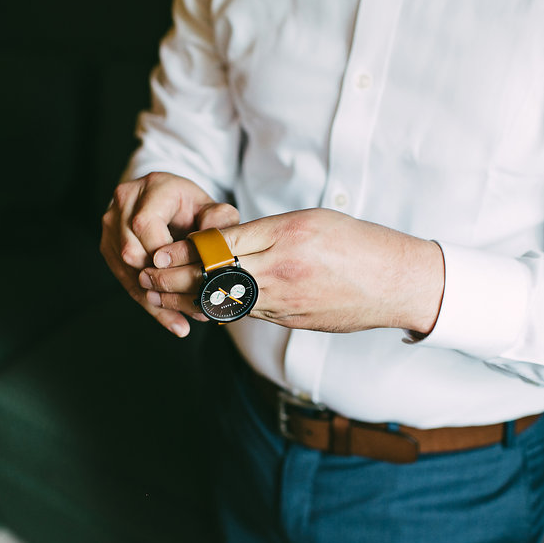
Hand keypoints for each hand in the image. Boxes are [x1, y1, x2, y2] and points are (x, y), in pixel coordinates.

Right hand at [100, 171, 239, 336]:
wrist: (171, 203)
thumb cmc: (194, 208)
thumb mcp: (213, 210)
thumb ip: (220, 220)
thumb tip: (214, 242)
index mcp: (153, 186)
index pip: (144, 224)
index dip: (160, 252)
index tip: (182, 272)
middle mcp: (125, 200)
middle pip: (130, 250)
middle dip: (160, 280)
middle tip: (194, 304)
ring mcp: (111, 222)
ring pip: (125, 268)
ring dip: (155, 297)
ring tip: (188, 316)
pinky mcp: (108, 244)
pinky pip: (123, 278)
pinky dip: (149, 302)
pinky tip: (174, 321)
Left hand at [139, 208, 444, 333]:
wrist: (397, 284)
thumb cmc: (357, 243)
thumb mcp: (309, 221)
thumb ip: (264, 231)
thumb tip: (221, 241)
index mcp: (284, 240)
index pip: (221, 247)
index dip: (184, 252)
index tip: (157, 253)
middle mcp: (281, 274)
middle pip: (215, 280)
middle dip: (175, 282)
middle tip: (146, 279)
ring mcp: (285, 303)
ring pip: (225, 303)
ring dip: (189, 301)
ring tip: (159, 296)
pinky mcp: (290, 321)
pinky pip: (247, 315)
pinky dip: (219, 311)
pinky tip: (198, 309)